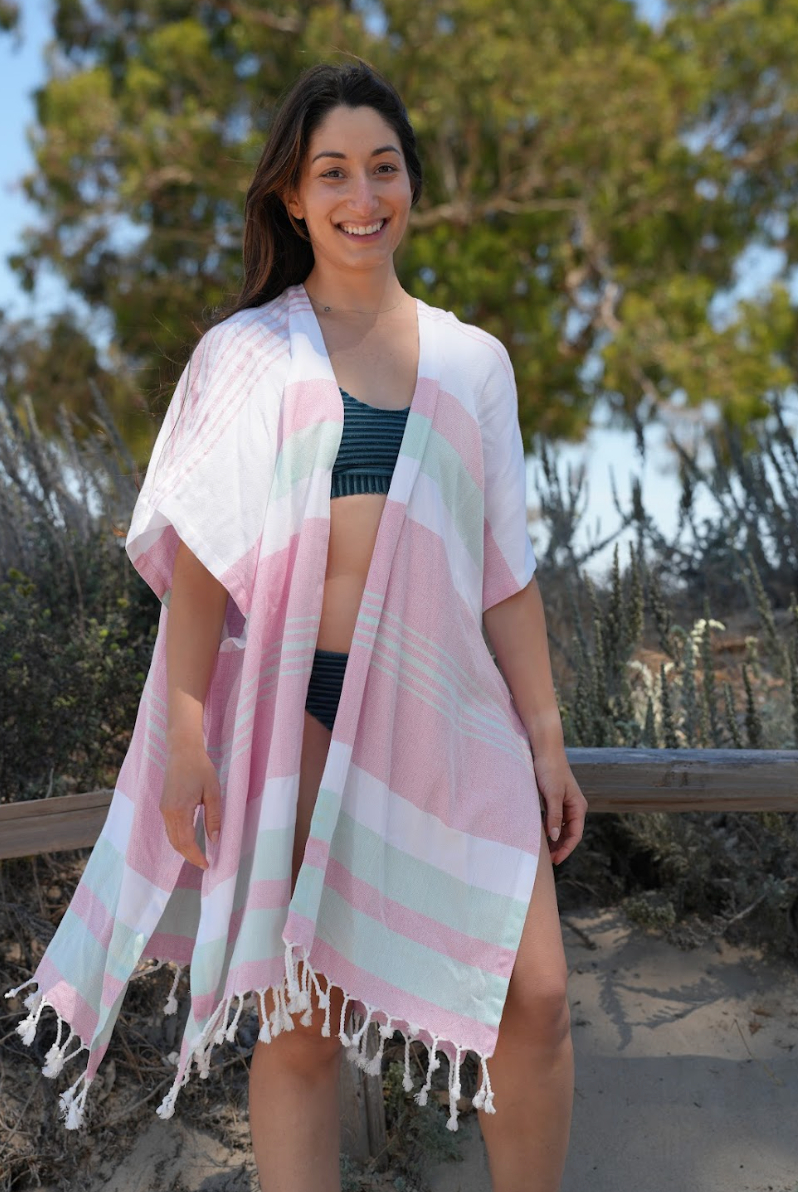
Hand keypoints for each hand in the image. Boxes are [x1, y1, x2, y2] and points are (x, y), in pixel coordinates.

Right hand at [160, 743, 221, 870]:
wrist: (182, 751)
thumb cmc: (200, 768)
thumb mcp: (213, 793)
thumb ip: (214, 817)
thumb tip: (215, 840)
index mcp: (180, 810)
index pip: (187, 842)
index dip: (196, 856)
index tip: (207, 865)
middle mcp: (168, 812)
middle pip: (176, 843)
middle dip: (189, 856)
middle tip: (204, 864)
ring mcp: (164, 809)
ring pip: (171, 837)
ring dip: (183, 849)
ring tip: (198, 856)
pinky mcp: (164, 805)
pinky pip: (169, 829)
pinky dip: (179, 839)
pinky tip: (189, 841)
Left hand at [532, 748, 587, 864]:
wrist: (545, 751)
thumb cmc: (550, 770)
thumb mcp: (552, 794)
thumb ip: (554, 816)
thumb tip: (555, 837)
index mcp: (578, 806)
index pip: (575, 834)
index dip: (566, 849)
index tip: (556, 860)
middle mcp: (574, 806)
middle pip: (570, 833)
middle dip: (561, 847)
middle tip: (548, 860)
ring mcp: (564, 803)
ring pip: (562, 827)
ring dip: (555, 839)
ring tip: (545, 851)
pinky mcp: (554, 799)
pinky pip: (554, 819)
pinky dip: (549, 829)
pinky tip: (541, 835)